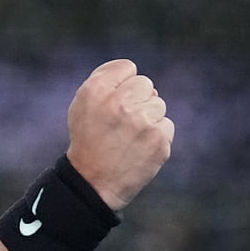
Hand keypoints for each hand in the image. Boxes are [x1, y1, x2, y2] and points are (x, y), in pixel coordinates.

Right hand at [65, 59, 173, 211]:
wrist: (93, 182)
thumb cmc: (88, 138)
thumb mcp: (82, 103)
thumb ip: (106, 80)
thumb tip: (143, 81)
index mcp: (97, 90)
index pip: (127, 67)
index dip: (121, 84)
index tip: (114, 102)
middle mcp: (120, 103)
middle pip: (145, 84)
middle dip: (137, 100)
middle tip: (122, 122)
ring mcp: (143, 122)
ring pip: (158, 104)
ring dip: (148, 117)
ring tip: (129, 137)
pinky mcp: (159, 141)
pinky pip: (166, 126)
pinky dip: (156, 136)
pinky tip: (140, 148)